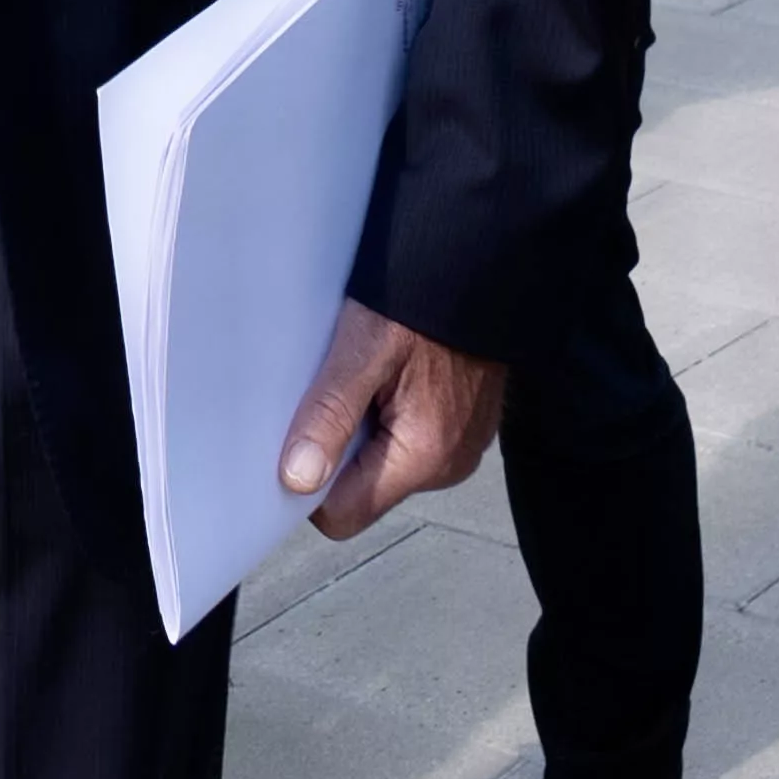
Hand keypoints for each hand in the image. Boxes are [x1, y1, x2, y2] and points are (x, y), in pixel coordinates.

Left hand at [278, 298, 506, 537]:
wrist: (481, 263)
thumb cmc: (425, 296)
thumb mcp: (364, 346)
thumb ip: (331, 413)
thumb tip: (298, 479)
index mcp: (423, 455)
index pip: (343, 515)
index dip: (311, 484)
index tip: (297, 438)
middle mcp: (447, 465)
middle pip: (362, 489)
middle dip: (337, 449)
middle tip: (336, 390)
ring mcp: (459, 449)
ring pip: (384, 464)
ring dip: (363, 429)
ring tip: (366, 376)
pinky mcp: (463, 429)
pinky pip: (409, 442)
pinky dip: (390, 415)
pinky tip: (391, 374)